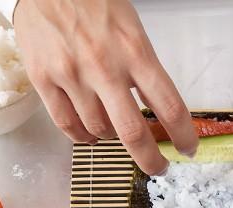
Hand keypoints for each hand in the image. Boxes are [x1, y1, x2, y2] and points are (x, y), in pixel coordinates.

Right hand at [14, 0, 197, 174]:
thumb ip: (143, 72)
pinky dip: (83, 137)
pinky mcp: (44, 81)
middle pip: (133, 133)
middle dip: (150, 159)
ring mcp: (71, 76)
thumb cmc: (95, 4)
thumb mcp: (132, 30)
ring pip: (98, 131)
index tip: (188, 149)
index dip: (183, 135)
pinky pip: (67, 126)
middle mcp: (104, 67)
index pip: (169, 105)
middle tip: (158, 167)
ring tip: (114, 128)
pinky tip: (89, 132)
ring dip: (112, 138)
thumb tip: (153, 112)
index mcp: (134, 51)